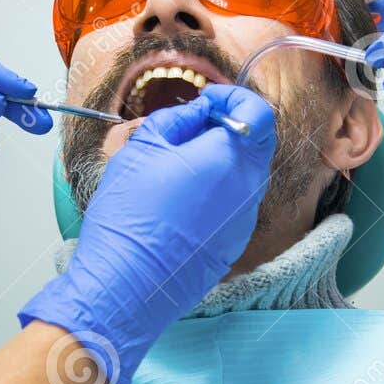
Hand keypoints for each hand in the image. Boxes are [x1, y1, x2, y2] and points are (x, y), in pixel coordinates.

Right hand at [19, 85, 276, 383]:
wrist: (125, 285)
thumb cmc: (129, 213)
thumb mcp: (142, 148)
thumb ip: (178, 119)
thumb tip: (200, 112)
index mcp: (230, 157)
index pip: (258, 112)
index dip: (232, 99)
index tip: (203, 101)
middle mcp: (248, 188)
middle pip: (253, 144)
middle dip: (225, 129)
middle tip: (188, 130)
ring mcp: (244, 220)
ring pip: (242, 176)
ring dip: (218, 162)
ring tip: (176, 167)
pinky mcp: (232, 244)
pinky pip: (232, 206)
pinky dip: (214, 193)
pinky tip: (177, 203)